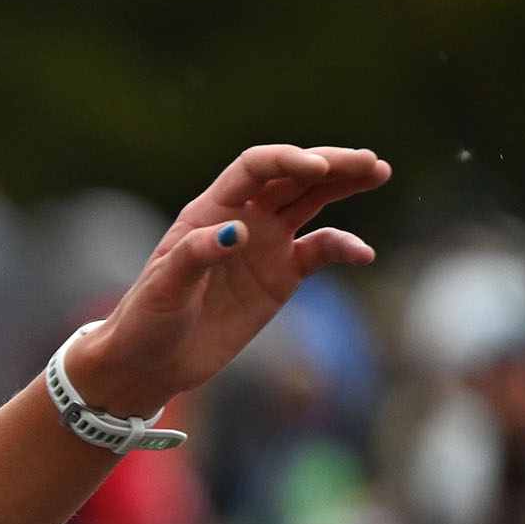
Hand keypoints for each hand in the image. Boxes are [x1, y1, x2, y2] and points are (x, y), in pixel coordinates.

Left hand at [66, 144, 389, 414]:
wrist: (151, 363)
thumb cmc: (146, 320)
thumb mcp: (163, 289)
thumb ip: (194, 256)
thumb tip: (237, 230)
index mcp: (209, 211)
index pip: (255, 169)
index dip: (286, 161)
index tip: (317, 168)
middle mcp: (242, 218)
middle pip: (292, 177)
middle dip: (330, 165)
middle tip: (368, 162)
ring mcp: (265, 245)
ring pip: (312, 202)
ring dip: (345, 186)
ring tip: (378, 172)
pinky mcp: (282, 276)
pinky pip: (320, 251)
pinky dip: (344, 247)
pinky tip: (364, 254)